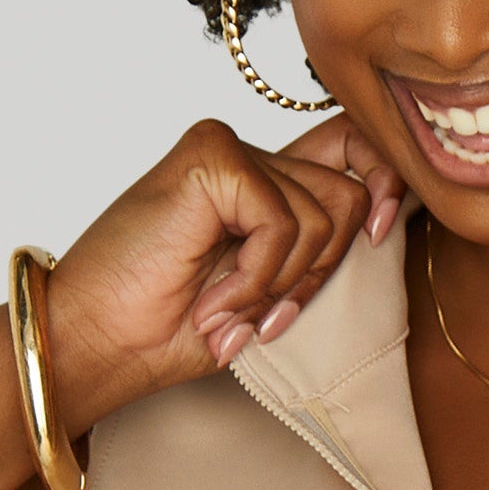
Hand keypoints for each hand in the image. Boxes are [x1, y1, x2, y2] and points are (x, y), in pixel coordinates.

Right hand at [40, 113, 407, 428]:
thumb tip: (390, 217)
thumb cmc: (170, 329)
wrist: (98, 342)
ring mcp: (228, 150)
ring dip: (281, 285)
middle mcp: (250, 158)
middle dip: (321, 272)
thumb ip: (316, 251)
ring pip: (326, 213)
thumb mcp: (269, 295)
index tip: (380, 236)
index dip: (386, 182)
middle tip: (265, 316)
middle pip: (352, 193)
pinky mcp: (211, 156)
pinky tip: (211, 299)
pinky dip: (256, 278)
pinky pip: (284, 221)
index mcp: (265, 183)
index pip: (355, 146)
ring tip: (226, 310)